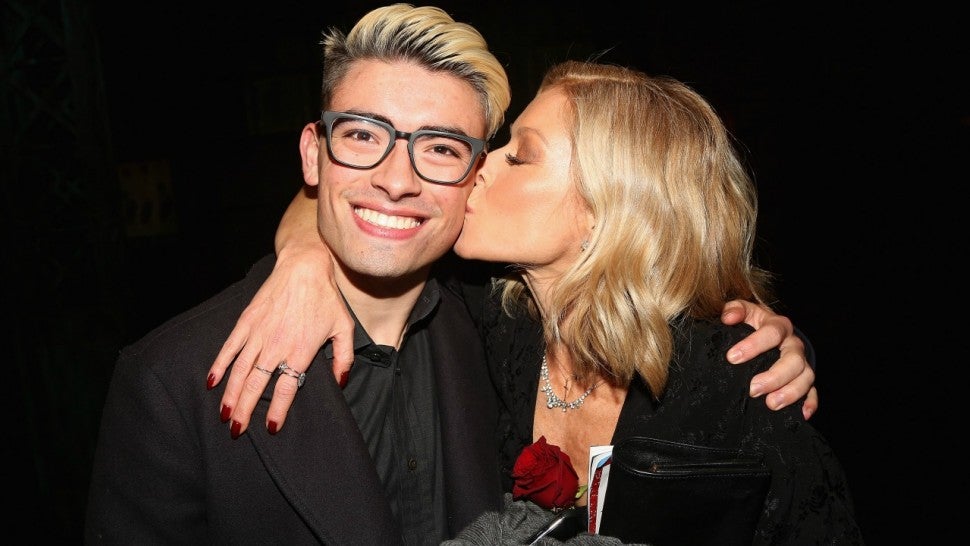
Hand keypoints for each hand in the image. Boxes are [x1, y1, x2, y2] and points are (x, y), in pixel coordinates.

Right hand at [206, 244, 354, 436]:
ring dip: (231, 394)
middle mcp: (277, 345)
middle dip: (246, 410)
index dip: (278, 410)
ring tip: (225, 414)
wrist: (305, 267)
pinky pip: (230, 348)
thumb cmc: (327, 298)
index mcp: (301, 350)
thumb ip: (345, 358)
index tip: (271, 427)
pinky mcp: (246, 321)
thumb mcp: (344, 328)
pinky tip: (212, 382)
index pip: (287, 387)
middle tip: (237, 430)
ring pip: (240, 370)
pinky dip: (220, 365)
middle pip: (257, 384)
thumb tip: (342, 382)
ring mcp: (258, 333)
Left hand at [720, 300, 817, 419]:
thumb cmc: (753, 323)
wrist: (770, 332)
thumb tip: (728, 317)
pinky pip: (813, 392)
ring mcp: (801, 363)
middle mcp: (793, 345)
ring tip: (771, 404)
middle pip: (793, 359)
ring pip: (805, 377)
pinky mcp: (805, 379)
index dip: (753, 345)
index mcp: (779, 326)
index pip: (772, 332)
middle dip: (774, 376)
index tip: (732, 358)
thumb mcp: (744, 312)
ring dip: (790, 392)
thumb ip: (735, 310)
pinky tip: (801, 414)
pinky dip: (810, 402)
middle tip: (753, 389)